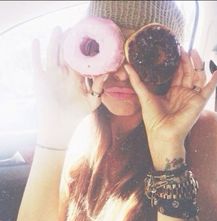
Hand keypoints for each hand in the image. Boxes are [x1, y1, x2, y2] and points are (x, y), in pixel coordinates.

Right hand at [32, 27, 106, 146]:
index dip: (82, 48)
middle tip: (73, 28)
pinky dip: (35, 52)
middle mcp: (64, 73)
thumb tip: (107, 72)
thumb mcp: (92, 100)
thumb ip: (99, 87)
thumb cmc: (78, 113)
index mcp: (76, 76)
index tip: (86, 36)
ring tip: (58, 29)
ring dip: (54, 42)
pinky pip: (37, 62)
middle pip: (66, 53)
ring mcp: (52, 74)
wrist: (61, 123)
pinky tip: (36, 41)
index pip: (79, 58)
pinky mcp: (41, 79)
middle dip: (69, 41)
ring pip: (53, 54)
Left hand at [124, 49, 216, 161]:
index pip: (176, 73)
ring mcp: (191, 97)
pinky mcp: (198, 102)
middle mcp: (182, 93)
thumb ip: (136, 80)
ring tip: (193, 52)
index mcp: (171, 92)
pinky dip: (214, 81)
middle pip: (186, 72)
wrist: (162, 133)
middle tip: (183, 48)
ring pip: (197, 76)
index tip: (175, 50)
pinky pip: (209, 90)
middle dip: (186, 60)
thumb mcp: (144, 95)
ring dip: (197, 64)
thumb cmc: (153, 118)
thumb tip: (126, 66)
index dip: (176, 62)